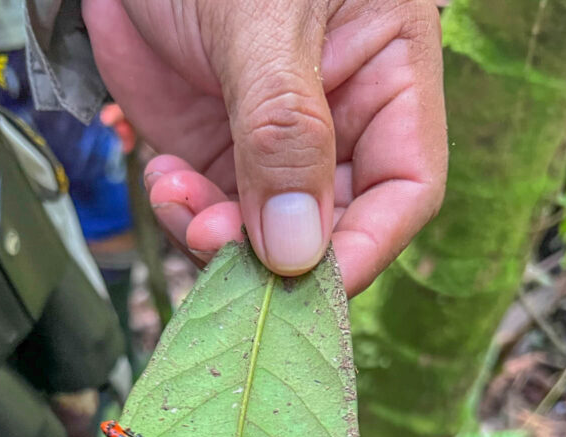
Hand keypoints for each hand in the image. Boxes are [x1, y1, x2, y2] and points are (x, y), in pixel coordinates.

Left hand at [82, 0, 446, 296]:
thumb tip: (299, 248)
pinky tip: (162, 179)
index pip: (403, 188)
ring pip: (266, 232)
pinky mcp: (214, 147)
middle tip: (217, 240)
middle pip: (330, 226)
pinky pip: (211, 211)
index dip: (364, 247)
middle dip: (275, 251)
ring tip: (179, 201)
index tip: (309, 282)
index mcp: (387, 74)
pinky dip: (185, 213)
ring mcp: (272, 141)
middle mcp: (336, 120)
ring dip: (220, 238)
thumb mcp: (266, 20)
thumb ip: (285, 131)